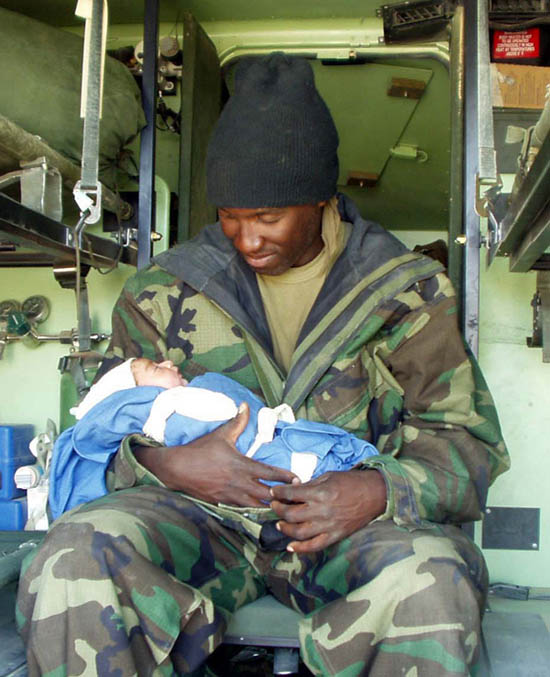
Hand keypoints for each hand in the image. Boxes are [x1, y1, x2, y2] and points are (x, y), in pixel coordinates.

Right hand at [134, 402, 297, 506]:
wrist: (176, 468)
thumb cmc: (199, 450)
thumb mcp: (221, 434)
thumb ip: (237, 422)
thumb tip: (245, 405)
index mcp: (241, 465)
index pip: (268, 473)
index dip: (285, 477)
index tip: (297, 478)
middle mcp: (238, 482)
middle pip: (266, 494)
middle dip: (281, 497)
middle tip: (295, 498)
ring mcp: (229, 495)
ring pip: (254, 506)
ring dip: (268, 507)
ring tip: (282, 510)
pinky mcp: (221, 503)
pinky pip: (240, 511)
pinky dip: (252, 512)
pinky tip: (260, 515)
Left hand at [270, 470, 386, 553]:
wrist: (374, 494)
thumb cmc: (351, 482)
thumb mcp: (328, 476)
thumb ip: (309, 485)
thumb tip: (293, 490)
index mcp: (320, 492)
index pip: (290, 494)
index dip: (278, 493)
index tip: (273, 492)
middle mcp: (322, 510)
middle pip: (291, 514)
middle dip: (278, 509)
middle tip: (274, 506)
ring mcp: (328, 525)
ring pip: (299, 532)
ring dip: (285, 529)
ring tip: (280, 524)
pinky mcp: (335, 536)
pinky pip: (314, 546)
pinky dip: (300, 549)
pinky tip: (290, 546)